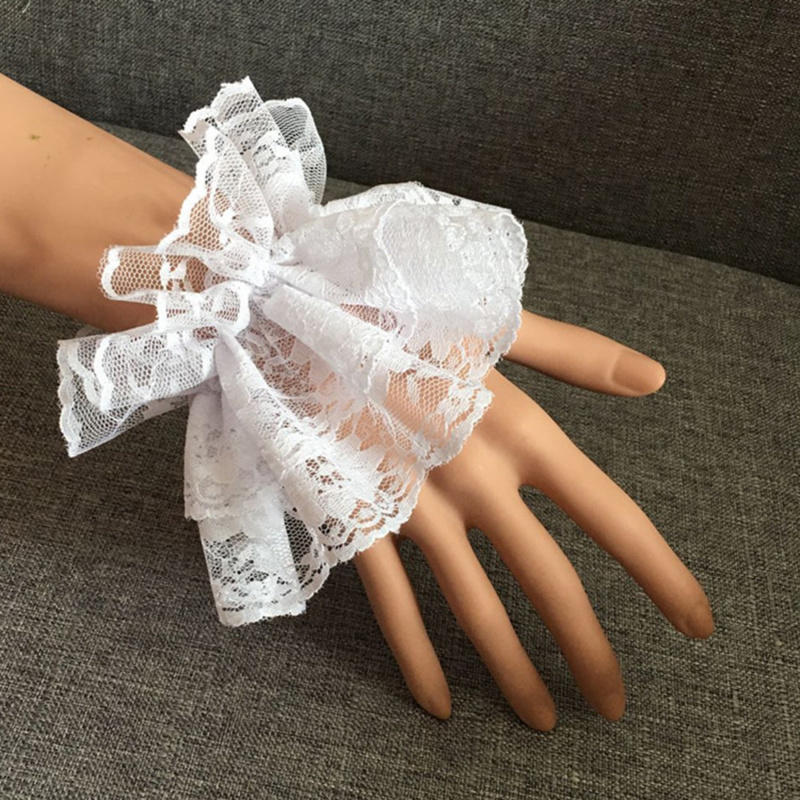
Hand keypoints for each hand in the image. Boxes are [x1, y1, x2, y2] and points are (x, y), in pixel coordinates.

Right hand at [353, 309, 713, 729]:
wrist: (298, 312)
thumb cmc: (402, 311)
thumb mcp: (491, 321)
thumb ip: (576, 354)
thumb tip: (656, 378)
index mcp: (517, 426)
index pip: (607, 512)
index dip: (659, 572)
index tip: (695, 622)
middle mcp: (475, 476)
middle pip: (547, 581)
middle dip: (587, 650)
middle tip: (613, 705)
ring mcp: (413, 504)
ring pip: (472, 607)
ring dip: (511, 670)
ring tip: (540, 718)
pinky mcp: (359, 518)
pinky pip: (391, 602)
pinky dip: (416, 656)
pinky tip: (438, 702)